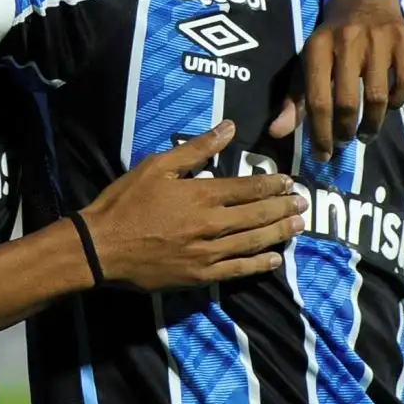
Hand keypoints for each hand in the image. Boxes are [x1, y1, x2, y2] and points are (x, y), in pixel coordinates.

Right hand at [80, 120, 306, 288]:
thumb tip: (229, 127)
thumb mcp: (157, 165)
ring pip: (253, 242)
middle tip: (303, 203)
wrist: (100, 247)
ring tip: (298, 226)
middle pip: (257, 215)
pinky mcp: (199, 276)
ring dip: (279, 233)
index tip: (289, 182)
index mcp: (202, 195)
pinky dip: (259, 265)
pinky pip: (237, 271)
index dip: (273, 185)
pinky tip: (275, 260)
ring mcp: (208, 253)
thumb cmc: (125, 202)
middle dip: (283, 208)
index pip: (248, 188)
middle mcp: (212, 225)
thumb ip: (196, 149)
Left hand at [268, 0, 403, 159]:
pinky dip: (397, 102)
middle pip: (347, 103)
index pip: (318, 101)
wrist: (364, 0)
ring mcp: (378, 40)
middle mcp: (347, 42)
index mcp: (317, 49)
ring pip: (377, 97)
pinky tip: (389, 106)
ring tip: (367, 133)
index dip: (321, 134)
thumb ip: (295, 100)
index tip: (324, 154)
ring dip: (372, 124)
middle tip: (346, 141)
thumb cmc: (332, 41)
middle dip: (346, 131)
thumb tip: (276, 133)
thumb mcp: (308, 64)